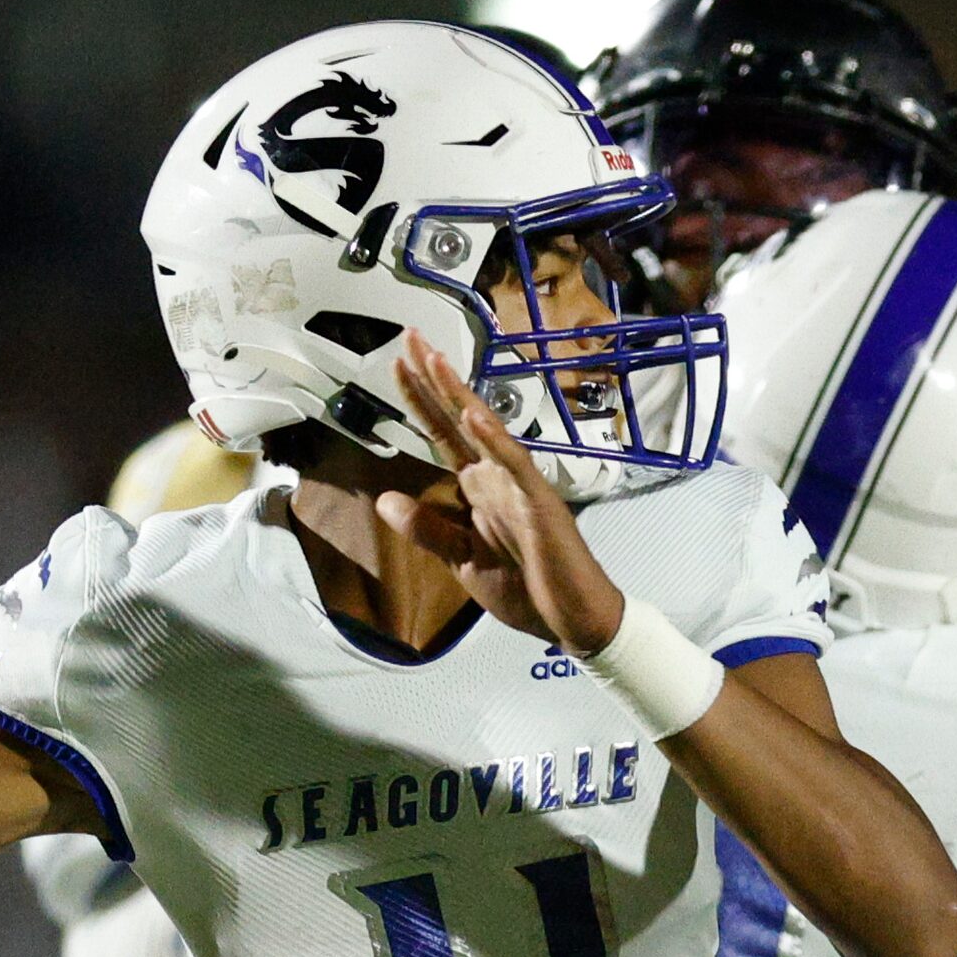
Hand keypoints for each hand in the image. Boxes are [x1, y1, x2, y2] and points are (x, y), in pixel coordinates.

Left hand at [379, 333, 626, 654]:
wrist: (572, 619)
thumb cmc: (526, 589)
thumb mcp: (461, 559)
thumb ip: (426, 529)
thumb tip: (384, 500)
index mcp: (479, 489)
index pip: (442, 435)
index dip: (419, 401)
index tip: (397, 365)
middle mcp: (497, 477)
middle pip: (459, 420)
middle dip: (434, 379)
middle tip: (412, 337)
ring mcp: (519, 486)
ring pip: (485, 431)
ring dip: (460, 396)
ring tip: (436, 360)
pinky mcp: (539, 503)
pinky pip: (515, 466)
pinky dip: (496, 440)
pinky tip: (476, 415)